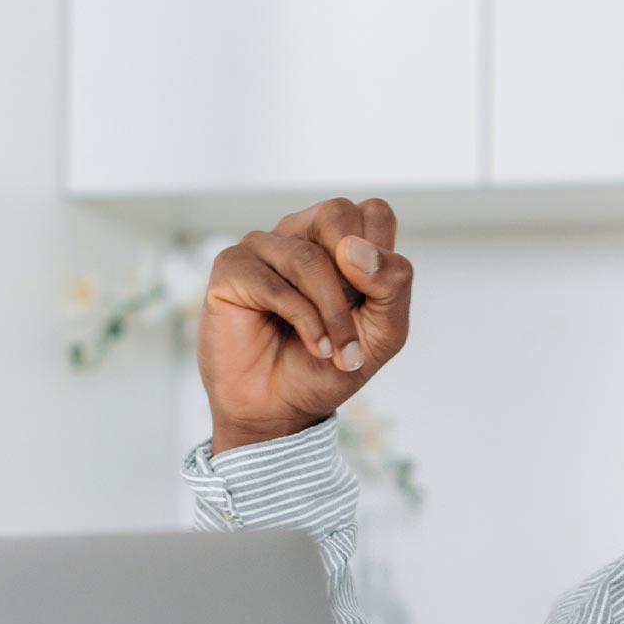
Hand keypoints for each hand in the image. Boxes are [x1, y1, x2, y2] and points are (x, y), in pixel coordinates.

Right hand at [198, 197, 413, 451]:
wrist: (282, 410)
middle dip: (354, 278)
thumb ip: (392, 285)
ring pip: (308, 257)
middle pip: (338, 214)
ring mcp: (263, 247)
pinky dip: (304, 321)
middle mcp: (301, 234)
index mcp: (341, 240)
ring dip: (333, 314)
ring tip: (336, 352)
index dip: (382, 258)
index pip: (374, 212)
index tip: (372, 303)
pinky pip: (273, 284)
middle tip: (353, 317)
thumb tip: (354, 248)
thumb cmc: (329, 366)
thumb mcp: (384, 332)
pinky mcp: (231, 268)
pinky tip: (314, 347)